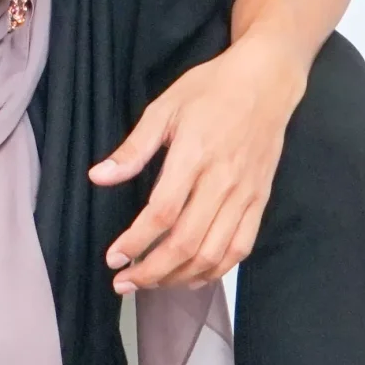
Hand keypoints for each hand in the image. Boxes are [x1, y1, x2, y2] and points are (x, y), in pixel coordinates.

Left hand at [90, 35, 307, 288]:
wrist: (266, 81)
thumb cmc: (211, 89)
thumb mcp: (164, 107)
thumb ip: (133, 148)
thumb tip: (98, 177)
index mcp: (194, 156)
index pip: (162, 213)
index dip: (135, 242)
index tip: (113, 258)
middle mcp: (222, 181)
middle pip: (187, 243)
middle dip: (152, 271)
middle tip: (124, 282)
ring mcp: (245, 195)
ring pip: (214, 253)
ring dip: (180, 277)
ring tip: (152, 283)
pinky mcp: (260, 202)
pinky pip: (240, 248)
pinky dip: (215, 270)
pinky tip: (192, 276)